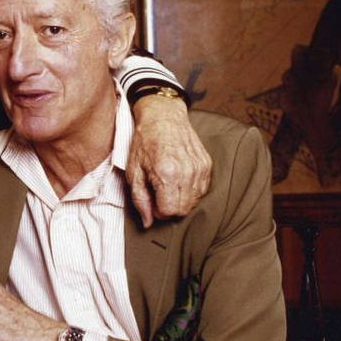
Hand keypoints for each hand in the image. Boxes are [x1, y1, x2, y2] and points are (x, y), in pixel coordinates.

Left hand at [127, 95, 211, 226]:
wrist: (163, 117)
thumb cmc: (144, 143)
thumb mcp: (133, 172)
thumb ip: (140, 199)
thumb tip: (148, 223)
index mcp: (167, 173)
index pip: (168, 211)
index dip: (157, 210)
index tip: (150, 199)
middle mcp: (187, 172)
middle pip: (183, 210)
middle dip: (168, 207)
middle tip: (158, 193)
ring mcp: (200, 169)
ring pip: (194, 202)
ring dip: (179, 199)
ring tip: (167, 184)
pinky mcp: (207, 165)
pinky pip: (201, 191)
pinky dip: (189, 190)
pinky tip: (178, 178)